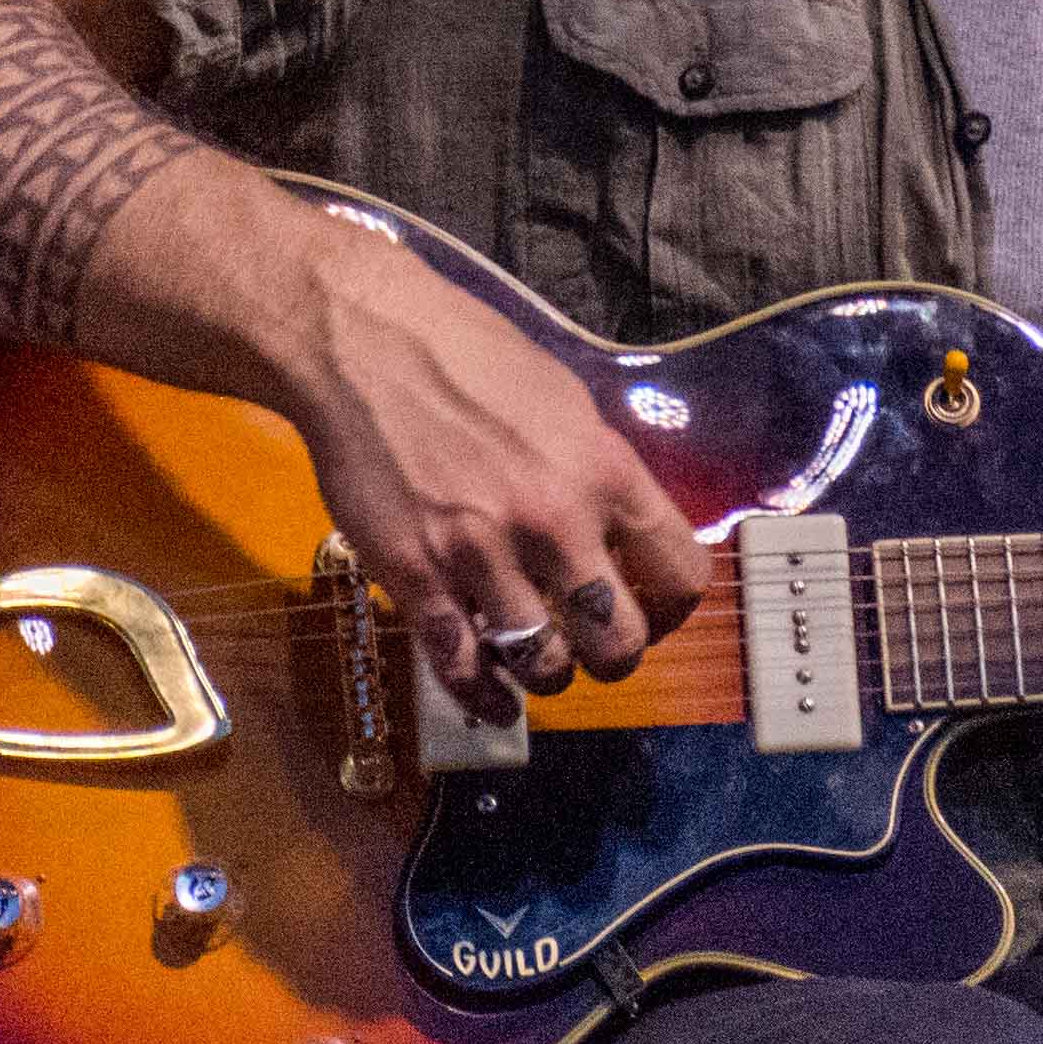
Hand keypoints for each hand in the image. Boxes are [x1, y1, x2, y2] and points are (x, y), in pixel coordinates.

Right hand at [278, 244, 708, 711]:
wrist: (362, 343)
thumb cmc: (467, 356)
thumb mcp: (566, 403)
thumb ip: (600, 475)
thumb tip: (624, 534)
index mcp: (605, 471)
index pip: (680, 574)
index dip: (671, 609)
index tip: (648, 610)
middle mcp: (555, 520)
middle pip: (620, 642)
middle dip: (615, 656)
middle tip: (594, 644)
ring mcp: (483, 553)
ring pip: (545, 667)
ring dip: (547, 674)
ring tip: (537, 657)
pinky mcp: (416, 575)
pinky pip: (461, 668)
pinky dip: (482, 697)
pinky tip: (492, 699)